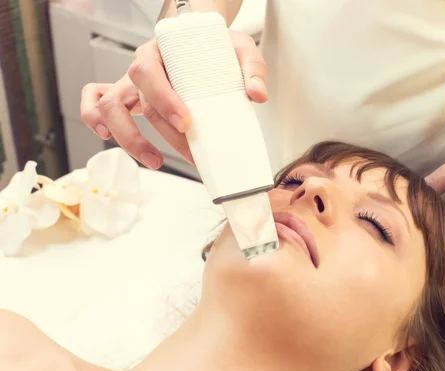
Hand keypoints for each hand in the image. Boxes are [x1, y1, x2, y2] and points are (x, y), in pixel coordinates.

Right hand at [80, 31, 267, 168]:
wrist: (201, 42)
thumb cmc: (215, 47)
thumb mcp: (239, 48)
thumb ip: (252, 68)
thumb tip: (257, 95)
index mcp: (162, 51)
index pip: (149, 74)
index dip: (164, 101)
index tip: (186, 123)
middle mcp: (141, 67)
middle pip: (136, 99)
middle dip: (159, 132)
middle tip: (189, 150)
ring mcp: (130, 83)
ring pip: (110, 107)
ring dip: (128, 138)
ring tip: (155, 162)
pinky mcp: (127, 96)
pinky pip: (94, 101)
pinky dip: (94, 118)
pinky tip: (107, 137)